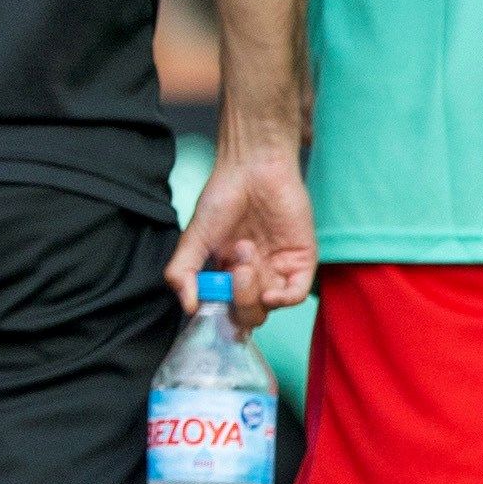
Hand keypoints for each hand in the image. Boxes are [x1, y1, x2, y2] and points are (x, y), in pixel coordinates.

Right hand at [168, 136, 315, 331]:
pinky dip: (282, 300)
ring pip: (268, 306)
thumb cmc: (222, 197)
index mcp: (227, 275)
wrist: (252, 168)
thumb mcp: (193, 239)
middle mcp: (254, 276)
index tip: (206, 303)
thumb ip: (181, 273)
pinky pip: (295, 294)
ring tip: (244, 253)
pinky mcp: (301, 260)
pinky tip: (269, 292)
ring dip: (253, 290)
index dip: (217, 313)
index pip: (224, 310)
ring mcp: (278, 269)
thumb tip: (189, 307)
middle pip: (249, 315)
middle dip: (238, 300)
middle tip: (233, 271)